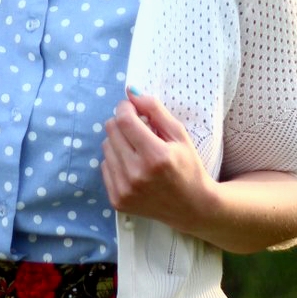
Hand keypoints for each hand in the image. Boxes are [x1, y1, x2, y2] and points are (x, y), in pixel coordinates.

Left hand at [101, 89, 214, 232]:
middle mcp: (137, 174)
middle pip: (111, 130)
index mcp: (155, 156)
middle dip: (123, 123)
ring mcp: (125, 190)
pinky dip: (116, 160)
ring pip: (105, 147)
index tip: (133, 107)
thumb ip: (155, 110)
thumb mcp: (179, 134)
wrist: (192, 206)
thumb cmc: (188, 166)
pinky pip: (104, 166)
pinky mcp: (117, 200)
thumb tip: (131, 91)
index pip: (124, 120)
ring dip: (119, 141)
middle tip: (138, 129)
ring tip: (137, 149)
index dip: (126, 107)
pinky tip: (133, 166)